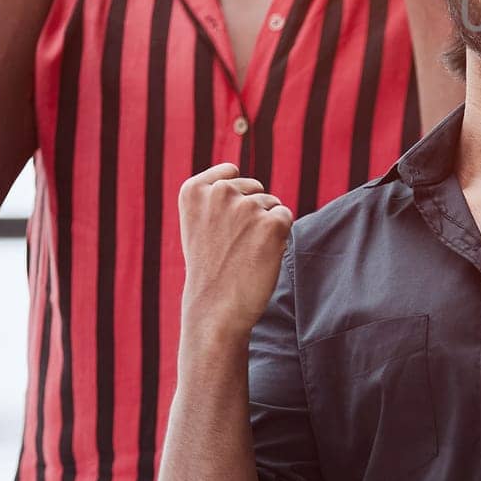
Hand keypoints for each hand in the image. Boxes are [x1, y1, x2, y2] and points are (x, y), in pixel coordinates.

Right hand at [177, 163, 293, 340]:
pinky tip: (261, 255)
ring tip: (244, 252)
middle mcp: (220, 192)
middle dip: (252, 211)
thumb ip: (215, 194)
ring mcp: (247, 207)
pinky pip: (286, 217)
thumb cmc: (209, 267)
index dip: (233, 198)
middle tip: (233, 245)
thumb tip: (241, 175)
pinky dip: (280, 236)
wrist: (215, 309)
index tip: (219, 225)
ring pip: (272, 204)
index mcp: (193, 189)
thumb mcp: (198, 223)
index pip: (230, 171)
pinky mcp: (273, 223)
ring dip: (265, 225)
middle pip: (255, 188)